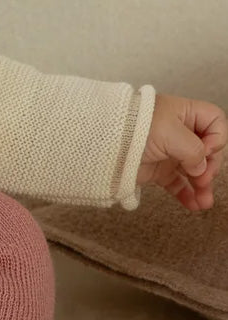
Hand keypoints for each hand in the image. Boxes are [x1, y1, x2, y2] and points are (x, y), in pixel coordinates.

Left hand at [136, 93, 227, 211]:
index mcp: (184, 114)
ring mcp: (169, 152)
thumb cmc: (135, 127)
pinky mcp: (157, 170)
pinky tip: (194, 205)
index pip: (215, 122)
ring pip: (194, 171)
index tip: (206, 150)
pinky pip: (178, 183)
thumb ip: (194, 150)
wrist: (102, 141)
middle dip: (210, 167)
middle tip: (203, 179)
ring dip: (201, 186)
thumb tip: (201, 168)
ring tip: (204, 203)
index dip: (216, 138)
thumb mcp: (171, 133)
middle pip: (208, 150)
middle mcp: (179, 132)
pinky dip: (186, 194)